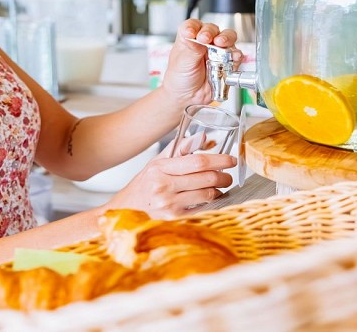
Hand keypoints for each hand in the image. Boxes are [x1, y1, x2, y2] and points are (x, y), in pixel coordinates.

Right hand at [105, 151, 235, 218]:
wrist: (125, 211)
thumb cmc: (142, 186)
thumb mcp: (156, 163)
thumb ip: (179, 149)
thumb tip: (203, 137)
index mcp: (160, 169)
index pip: (197, 161)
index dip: (219, 159)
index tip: (230, 159)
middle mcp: (164, 186)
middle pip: (206, 178)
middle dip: (224, 176)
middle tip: (228, 175)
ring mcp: (169, 205)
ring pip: (208, 194)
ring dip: (219, 190)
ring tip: (218, 187)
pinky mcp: (174, 219)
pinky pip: (202, 209)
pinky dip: (210, 203)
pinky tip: (209, 198)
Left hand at [161, 20, 242, 107]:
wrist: (187, 97)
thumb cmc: (180, 78)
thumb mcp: (181, 63)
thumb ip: (191, 50)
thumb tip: (200, 38)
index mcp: (189, 38)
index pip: (193, 25)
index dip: (193, 26)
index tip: (192, 33)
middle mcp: (204, 42)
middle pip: (212, 29)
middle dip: (210, 32)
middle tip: (206, 38)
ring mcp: (217, 52)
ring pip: (227, 38)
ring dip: (226, 39)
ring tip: (221, 43)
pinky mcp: (227, 63)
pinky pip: (236, 56)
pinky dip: (237, 55)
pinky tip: (233, 56)